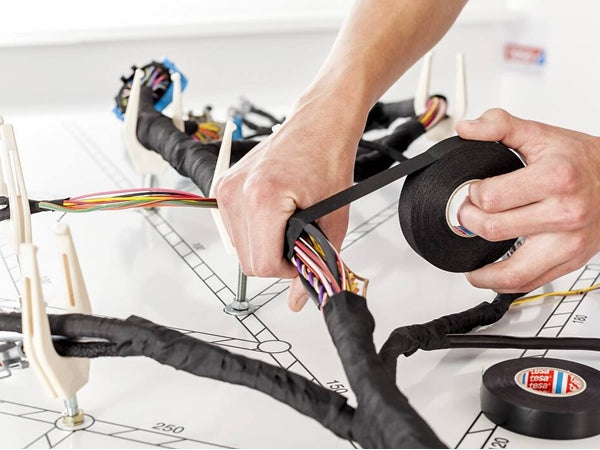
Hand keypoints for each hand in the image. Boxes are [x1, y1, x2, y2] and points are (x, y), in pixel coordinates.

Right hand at [213, 94, 366, 310]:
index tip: (304, 257)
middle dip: (276, 260)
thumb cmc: (328, 158)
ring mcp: (226, 188)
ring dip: (264, 246)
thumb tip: (298, 300)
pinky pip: (234, 229)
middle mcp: (236, 192)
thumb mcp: (332, 218)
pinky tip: (275, 214)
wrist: (319, 123)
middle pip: (247, 261)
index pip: (262, 265)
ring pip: (238, 248)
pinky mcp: (223, 186)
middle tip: (300, 239)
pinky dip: (255, 231)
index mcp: (262, 198)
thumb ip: (316, 263)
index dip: (288, 271)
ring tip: (288, 222)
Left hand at [456, 108, 599, 292]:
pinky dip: (503, 283)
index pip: (491, 197)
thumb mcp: (540, 134)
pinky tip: (490, 275)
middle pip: (495, 230)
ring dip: (482, 270)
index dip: (472, 194)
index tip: (473, 191)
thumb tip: (466, 129)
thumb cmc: (580, 160)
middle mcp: (565, 213)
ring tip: (472, 262)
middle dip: (470, 221)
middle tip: (469, 214)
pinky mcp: (571, 260)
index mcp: (556, 178)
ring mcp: (569, 241)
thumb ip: (499, 126)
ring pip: (512, 271)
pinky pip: (530, 283)